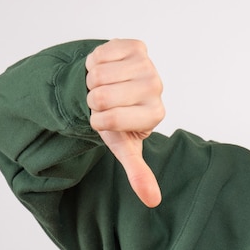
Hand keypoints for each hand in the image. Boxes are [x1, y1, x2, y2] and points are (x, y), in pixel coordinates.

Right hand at [85, 39, 163, 207]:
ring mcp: (149, 65)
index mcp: (155, 115)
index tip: (108, 118)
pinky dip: (94, 62)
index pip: (108, 120)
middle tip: (106, 100)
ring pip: (97, 74)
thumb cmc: (118, 119)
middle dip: (93, 100)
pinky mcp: (137, 47)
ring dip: (92, 81)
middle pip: (100, 96)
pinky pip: (99, 54)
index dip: (97, 119)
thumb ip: (138, 172)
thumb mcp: (124, 146)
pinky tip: (108, 69)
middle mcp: (157, 88)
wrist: (115, 87)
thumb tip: (153, 202)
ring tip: (106, 85)